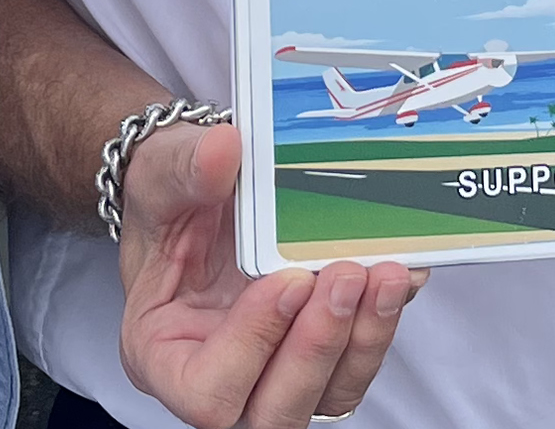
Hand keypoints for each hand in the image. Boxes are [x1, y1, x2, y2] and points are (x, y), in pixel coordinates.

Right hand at [115, 117, 421, 426]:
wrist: (198, 194)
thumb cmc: (168, 202)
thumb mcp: (160, 176)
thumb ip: (186, 170)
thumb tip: (223, 151)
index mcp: (163, 354)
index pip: (207, 391)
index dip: (252, 346)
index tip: (285, 282)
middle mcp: (220, 377)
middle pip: (275, 410)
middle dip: (318, 347)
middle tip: (345, 275)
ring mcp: (273, 371)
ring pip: (328, 394)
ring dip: (362, 338)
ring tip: (383, 273)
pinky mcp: (319, 352)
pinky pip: (356, 361)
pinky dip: (380, 320)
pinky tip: (395, 273)